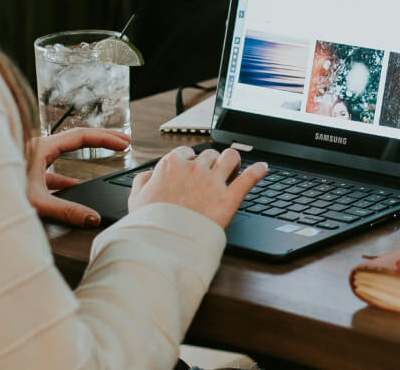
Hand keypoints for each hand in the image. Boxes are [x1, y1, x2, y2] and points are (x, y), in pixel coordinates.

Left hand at [26, 127, 130, 226]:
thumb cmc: (0, 193)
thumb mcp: (37, 202)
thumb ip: (67, 211)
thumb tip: (92, 218)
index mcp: (41, 147)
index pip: (81, 136)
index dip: (105, 138)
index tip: (123, 143)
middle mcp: (37, 149)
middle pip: (77, 138)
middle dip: (102, 139)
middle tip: (123, 141)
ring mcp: (32, 159)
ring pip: (65, 151)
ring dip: (86, 154)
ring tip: (105, 157)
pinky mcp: (28, 172)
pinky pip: (53, 168)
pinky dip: (67, 174)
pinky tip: (73, 186)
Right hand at [129, 145, 267, 228]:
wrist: (162, 246)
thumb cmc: (149, 224)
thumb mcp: (135, 199)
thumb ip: (143, 181)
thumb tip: (151, 174)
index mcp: (171, 165)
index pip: (186, 153)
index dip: (190, 161)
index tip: (192, 169)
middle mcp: (194, 169)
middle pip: (210, 155)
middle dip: (212, 163)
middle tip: (213, 174)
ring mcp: (213, 182)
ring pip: (231, 156)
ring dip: (233, 161)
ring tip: (235, 168)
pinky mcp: (229, 198)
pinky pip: (250, 177)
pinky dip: (259, 170)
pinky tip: (263, 168)